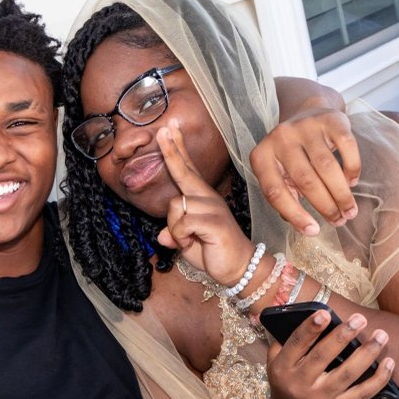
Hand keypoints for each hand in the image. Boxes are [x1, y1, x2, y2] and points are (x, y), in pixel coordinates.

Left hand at [155, 120, 256, 286]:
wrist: (238, 269)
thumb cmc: (212, 252)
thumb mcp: (186, 241)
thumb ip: (173, 233)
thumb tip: (162, 236)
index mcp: (201, 198)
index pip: (187, 168)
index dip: (178, 148)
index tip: (169, 129)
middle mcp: (207, 198)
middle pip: (184, 170)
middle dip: (171, 150)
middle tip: (161, 130)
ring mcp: (212, 208)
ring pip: (176, 206)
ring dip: (175, 227)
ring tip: (188, 240)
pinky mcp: (214, 221)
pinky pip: (183, 223)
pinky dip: (181, 237)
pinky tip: (192, 243)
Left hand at [249, 108, 359, 235]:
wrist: (307, 111)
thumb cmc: (292, 154)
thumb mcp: (279, 172)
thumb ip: (284, 196)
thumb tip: (304, 226)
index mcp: (261, 156)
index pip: (275, 192)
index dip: (295, 215)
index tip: (314, 231)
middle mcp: (280, 138)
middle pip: (305, 181)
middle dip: (325, 206)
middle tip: (339, 222)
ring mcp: (305, 126)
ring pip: (326, 168)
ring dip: (341, 194)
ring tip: (349, 211)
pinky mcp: (330, 119)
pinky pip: (346, 147)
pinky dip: (352, 169)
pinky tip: (352, 182)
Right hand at [265, 309, 392, 398]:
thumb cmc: (286, 382)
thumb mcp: (275, 363)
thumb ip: (284, 342)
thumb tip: (303, 315)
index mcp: (283, 368)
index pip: (296, 344)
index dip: (310, 328)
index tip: (325, 313)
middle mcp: (300, 384)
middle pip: (323, 356)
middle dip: (343, 336)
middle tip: (359, 319)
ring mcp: (321, 398)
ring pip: (347, 374)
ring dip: (366, 353)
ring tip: (381, 336)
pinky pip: (362, 393)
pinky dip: (378, 379)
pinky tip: (389, 363)